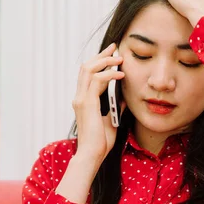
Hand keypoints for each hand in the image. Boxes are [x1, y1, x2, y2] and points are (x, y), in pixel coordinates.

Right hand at [72, 43, 125, 161]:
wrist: (92, 155)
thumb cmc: (100, 143)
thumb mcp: (112, 121)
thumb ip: (115, 108)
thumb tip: (124, 98)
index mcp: (83, 101)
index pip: (87, 74)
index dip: (99, 61)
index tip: (112, 54)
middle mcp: (79, 97)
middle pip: (86, 67)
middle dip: (101, 55)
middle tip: (115, 47)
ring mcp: (81, 99)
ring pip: (89, 69)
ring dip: (105, 61)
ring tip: (119, 59)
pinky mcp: (87, 103)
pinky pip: (97, 81)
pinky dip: (109, 74)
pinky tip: (120, 74)